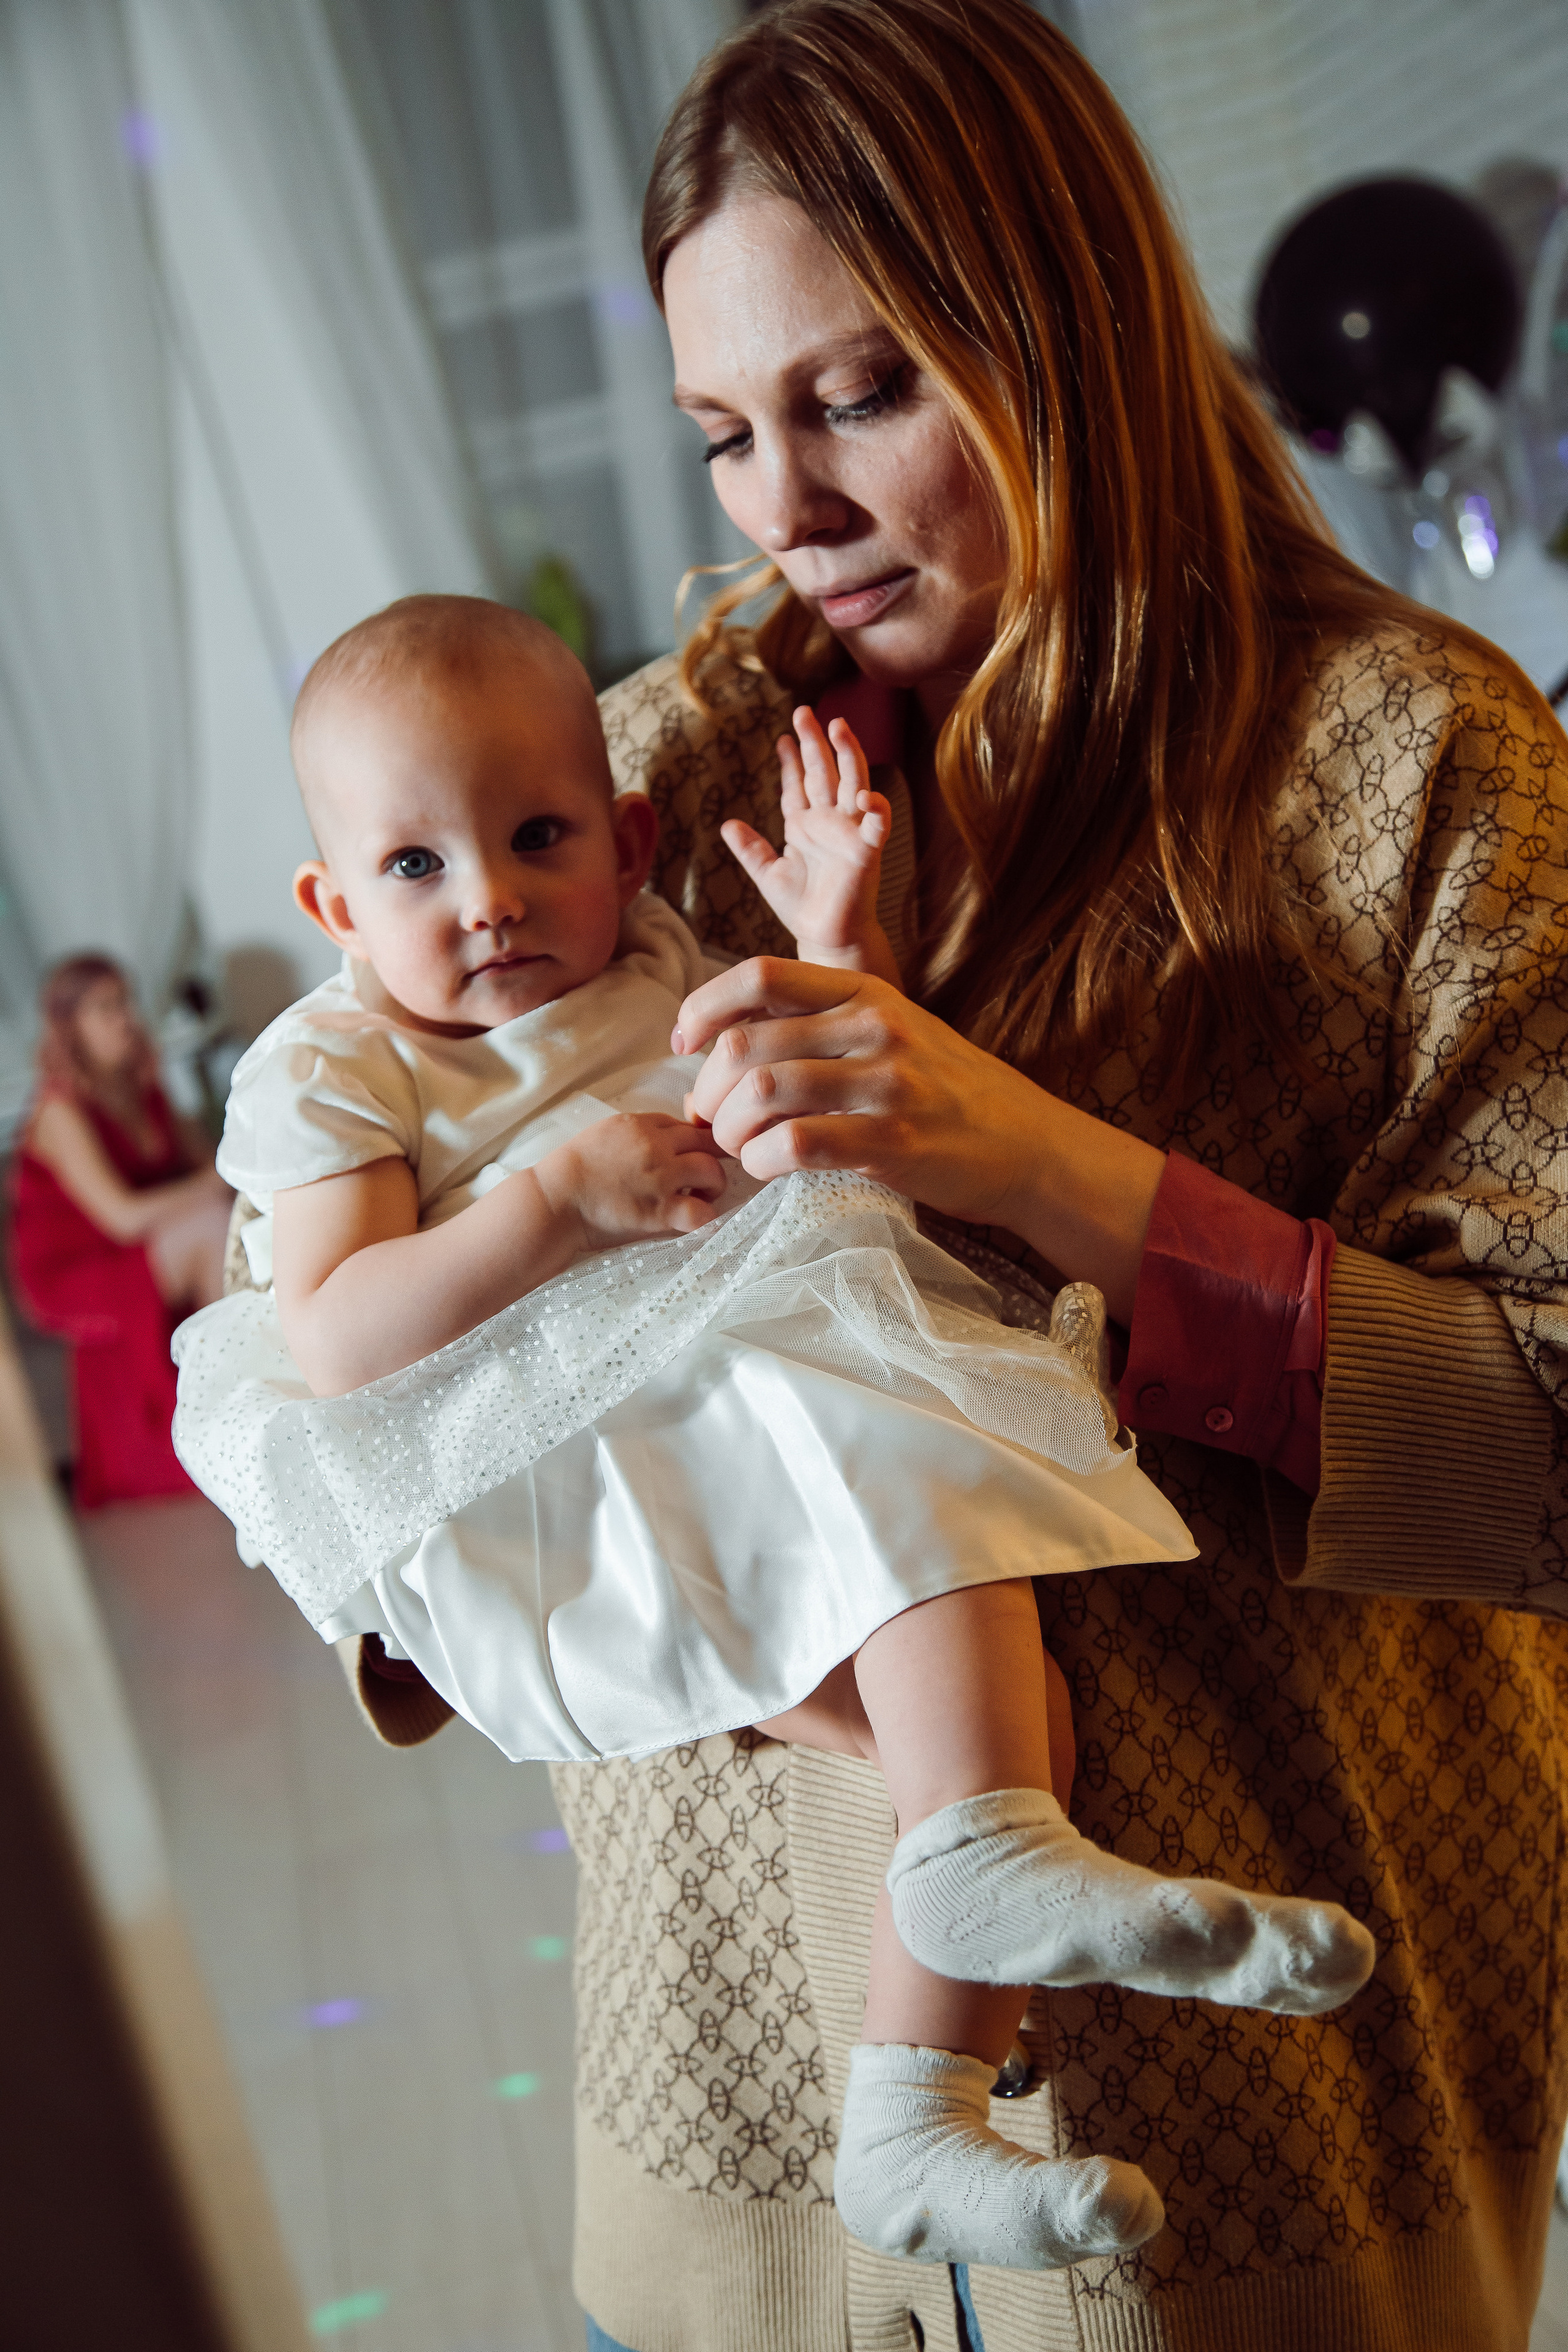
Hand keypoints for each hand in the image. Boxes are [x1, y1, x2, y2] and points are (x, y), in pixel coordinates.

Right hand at [533, 1113, 727, 1251]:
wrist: (553, 1202)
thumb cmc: (572, 1173)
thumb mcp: (603, 1134)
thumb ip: (636, 1134)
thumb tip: (662, 1140)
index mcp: (639, 1125)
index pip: (686, 1125)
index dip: (695, 1142)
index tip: (693, 1156)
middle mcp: (655, 1146)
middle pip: (708, 1143)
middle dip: (715, 1158)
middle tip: (707, 1176)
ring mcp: (660, 1178)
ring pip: (713, 1172)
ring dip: (714, 1185)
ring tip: (702, 1196)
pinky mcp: (660, 1211)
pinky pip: (702, 1212)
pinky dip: (705, 1216)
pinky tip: (693, 1218)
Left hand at [671, 961, 1164, 1321]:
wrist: (1026, 1145)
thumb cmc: (946, 1091)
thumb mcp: (892, 1030)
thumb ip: (821, 1022)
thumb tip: (732, 1040)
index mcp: (864, 990)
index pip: (758, 975)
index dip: (703, 1007)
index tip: (683, 1042)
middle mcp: (873, 1026)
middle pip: (747, 1043)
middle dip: (707, 1089)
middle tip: (709, 1120)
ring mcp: (885, 1083)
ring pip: (764, 1093)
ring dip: (730, 1129)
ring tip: (737, 1148)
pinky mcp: (892, 1140)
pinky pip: (797, 1145)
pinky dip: (763, 1161)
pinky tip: (767, 1168)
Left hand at [721, 707, 896, 977]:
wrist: (825, 940)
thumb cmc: (802, 909)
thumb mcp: (768, 875)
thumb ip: (750, 849)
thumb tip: (727, 824)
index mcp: (805, 826)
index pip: (798, 784)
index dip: (791, 760)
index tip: (783, 737)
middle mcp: (829, 823)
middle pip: (824, 772)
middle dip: (815, 743)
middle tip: (804, 713)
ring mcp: (849, 833)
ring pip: (851, 784)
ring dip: (847, 756)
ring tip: (838, 727)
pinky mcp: (866, 853)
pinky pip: (876, 826)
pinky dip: (875, 809)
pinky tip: (867, 793)